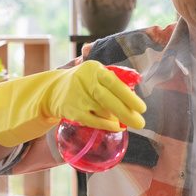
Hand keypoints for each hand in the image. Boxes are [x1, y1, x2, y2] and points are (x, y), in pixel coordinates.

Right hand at [0, 61, 146, 146]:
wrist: (53, 90)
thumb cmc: (84, 81)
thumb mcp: (96, 72)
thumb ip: (115, 75)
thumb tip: (137, 79)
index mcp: (94, 69)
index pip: (114, 82)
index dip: (129, 96)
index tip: (142, 108)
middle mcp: (85, 81)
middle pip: (109, 99)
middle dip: (127, 113)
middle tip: (141, 123)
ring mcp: (78, 98)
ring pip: (103, 112)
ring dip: (118, 118)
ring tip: (127, 121)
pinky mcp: (73, 112)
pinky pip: (95, 121)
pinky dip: (108, 125)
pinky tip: (117, 126)